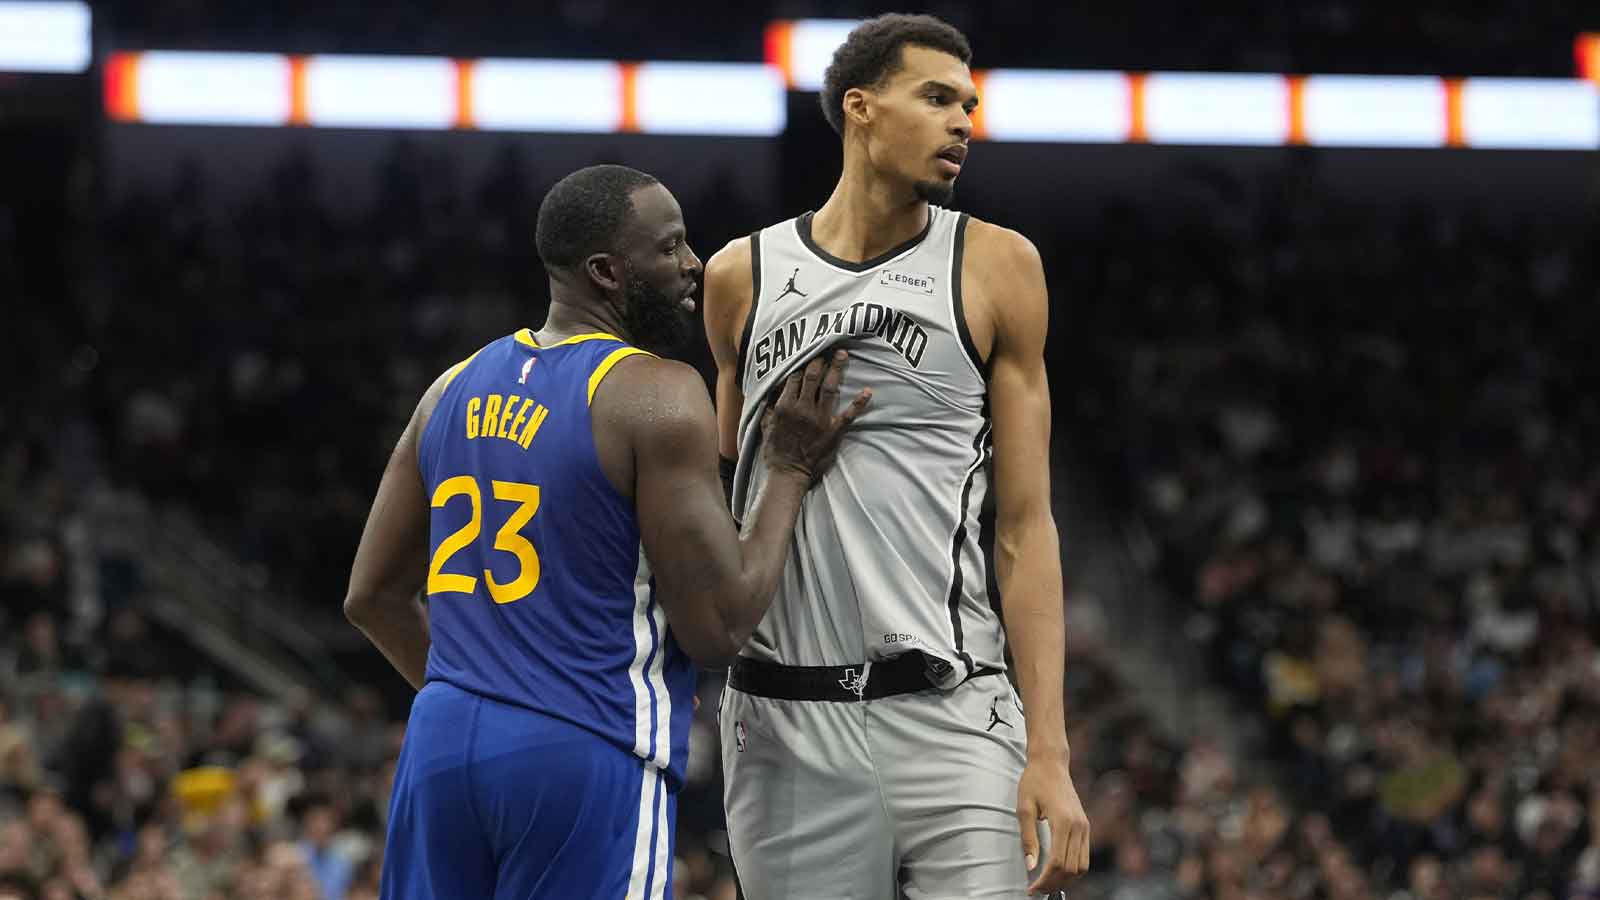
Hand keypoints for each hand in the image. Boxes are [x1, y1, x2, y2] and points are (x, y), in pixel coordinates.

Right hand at [761, 349, 870, 481]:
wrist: (788, 474)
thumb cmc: (775, 452)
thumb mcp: (764, 427)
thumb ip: (767, 409)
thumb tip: (768, 394)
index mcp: (785, 406)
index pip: (794, 377)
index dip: (801, 364)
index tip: (806, 353)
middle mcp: (803, 409)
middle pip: (813, 377)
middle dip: (819, 360)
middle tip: (826, 346)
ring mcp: (820, 419)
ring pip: (830, 388)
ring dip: (837, 369)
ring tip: (843, 354)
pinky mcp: (833, 431)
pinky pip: (849, 415)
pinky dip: (859, 403)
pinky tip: (868, 392)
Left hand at [1017, 753, 1089, 894]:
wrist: (1051, 763)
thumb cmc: (1034, 782)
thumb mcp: (1024, 808)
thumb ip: (1028, 839)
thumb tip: (1031, 867)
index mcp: (1063, 821)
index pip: (1058, 862)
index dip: (1045, 880)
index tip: (1032, 889)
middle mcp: (1078, 826)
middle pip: (1072, 869)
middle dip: (1055, 884)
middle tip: (1037, 890)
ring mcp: (1085, 826)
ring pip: (1082, 866)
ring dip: (1066, 880)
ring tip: (1047, 884)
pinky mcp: (1085, 825)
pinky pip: (1084, 856)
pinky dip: (1073, 869)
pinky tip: (1057, 871)